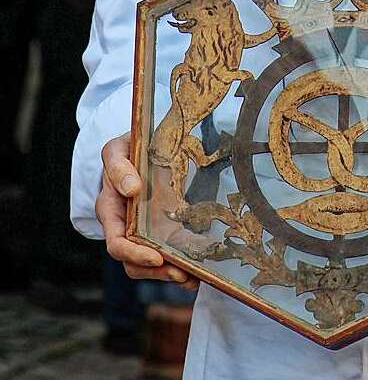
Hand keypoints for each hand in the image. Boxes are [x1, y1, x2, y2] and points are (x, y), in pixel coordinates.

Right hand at [96, 133, 197, 287]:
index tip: (156, 257)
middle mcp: (123, 227)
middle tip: (180, 273)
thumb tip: (131, 188)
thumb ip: (118, 167)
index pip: (116, 243)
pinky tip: (198, 271)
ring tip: (192, 277)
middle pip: (133, 262)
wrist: (137, 149)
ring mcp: (141, 232)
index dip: (134, 254)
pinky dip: (181, 264)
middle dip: (156, 271)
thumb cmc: (125, 150)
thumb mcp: (116, 150)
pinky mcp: (159, 231)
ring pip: (149, 264)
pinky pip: (167, 254)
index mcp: (109, 210)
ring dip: (169, 273)